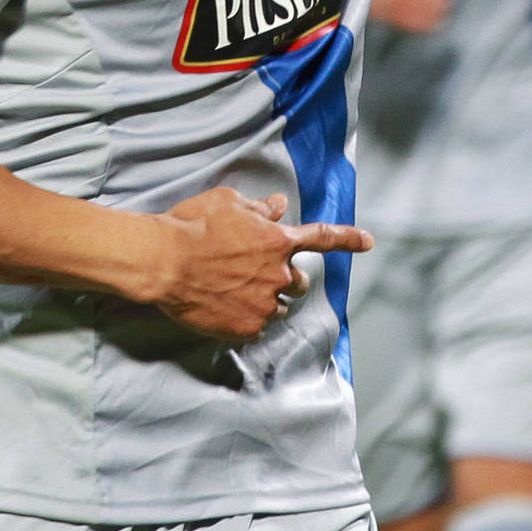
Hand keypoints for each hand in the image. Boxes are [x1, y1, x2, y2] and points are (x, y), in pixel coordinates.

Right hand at [154, 188, 371, 342]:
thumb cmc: (192, 225)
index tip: (368, 241)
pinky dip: (247, 319)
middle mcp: (278, 274)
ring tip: (236, 291)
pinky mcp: (245, 328)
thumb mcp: (227, 202)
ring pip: (279, 307)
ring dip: (267, 299)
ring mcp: (263, 304)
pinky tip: (224, 307)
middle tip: (259, 274)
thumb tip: (278, 205)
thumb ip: (259, 209)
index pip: (322, 238)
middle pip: (300, 282)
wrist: (162, 261)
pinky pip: (257, 327)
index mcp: (277, 241)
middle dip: (287, 278)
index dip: (348, 239)